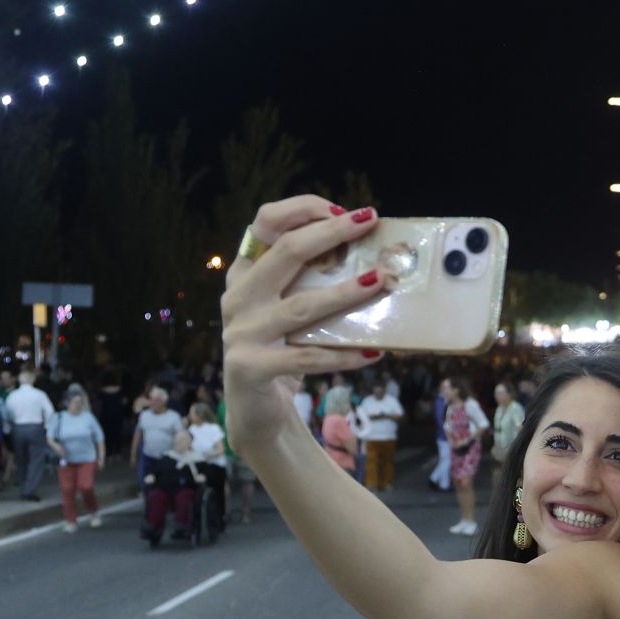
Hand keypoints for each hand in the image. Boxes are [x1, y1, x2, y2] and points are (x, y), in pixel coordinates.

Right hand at [221, 197, 388, 451]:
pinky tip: (375, 352)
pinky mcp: (251, 367)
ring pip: (302, 305)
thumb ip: (312, 283)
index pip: (264, 224)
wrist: (255, 409)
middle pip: (284, 252)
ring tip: (381, 281)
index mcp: (246, 274)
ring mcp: (241, 332)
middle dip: (330, 232)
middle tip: (369, 221)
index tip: (345, 211)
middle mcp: (238, 297)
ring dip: (346, 292)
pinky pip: (306, 357)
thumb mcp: (290, 309)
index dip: (302, 209)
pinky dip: (344, 355)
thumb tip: (374, 260)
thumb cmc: (283, 350)